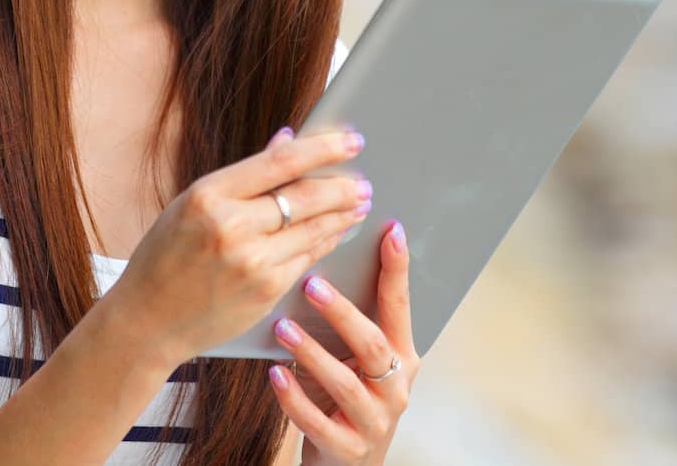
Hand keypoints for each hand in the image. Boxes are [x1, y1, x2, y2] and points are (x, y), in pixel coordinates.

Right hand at [114, 125, 370, 365]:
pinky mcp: (265, 291)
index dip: (322, 148)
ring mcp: (251, 262)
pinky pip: (307, 259)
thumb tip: (286, 140)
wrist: (147, 320)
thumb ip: (243, 176)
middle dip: (342, 186)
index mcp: (208, 195)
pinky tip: (336, 232)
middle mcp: (231, 227)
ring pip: (313, 230)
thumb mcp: (192, 204)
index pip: (280, 162)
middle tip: (363, 180)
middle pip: (305, 197)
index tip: (351, 140)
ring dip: (342, 215)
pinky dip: (326, 242)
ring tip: (359, 203)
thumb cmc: (166, 255)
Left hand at [266, 220, 419, 465]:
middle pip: (373, 344)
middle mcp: (395, 387)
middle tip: (312, 285)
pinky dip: (295, 398)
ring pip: (346, 383)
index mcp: (401, 357)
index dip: (397, 270)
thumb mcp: (354, 361)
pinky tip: (275, 375)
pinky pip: (319, 423)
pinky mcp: (348, 449)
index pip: (400, 307)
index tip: (391, 232)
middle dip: (342, 313)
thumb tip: (315, 267)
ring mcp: (375, 421)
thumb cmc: (345, 401)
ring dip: (313, 352)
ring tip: (283, 328)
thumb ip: (346, 326)